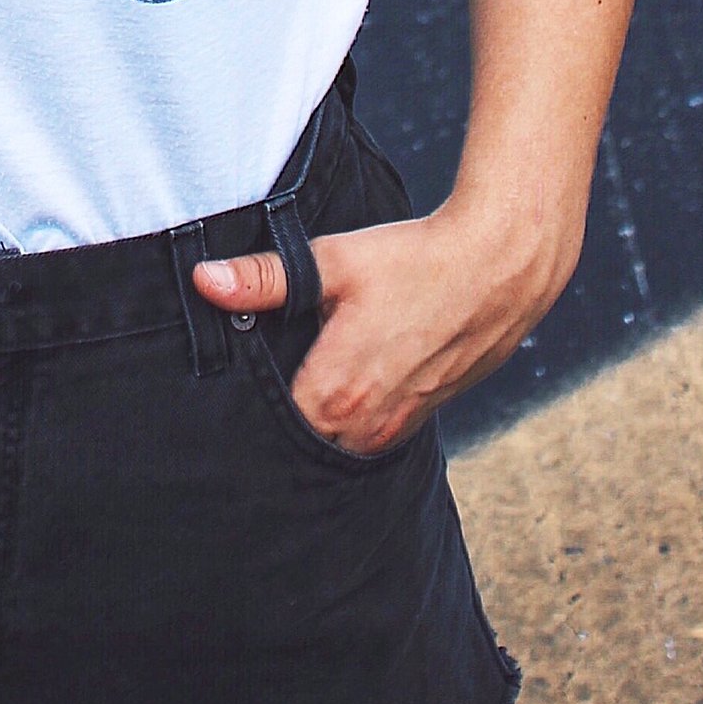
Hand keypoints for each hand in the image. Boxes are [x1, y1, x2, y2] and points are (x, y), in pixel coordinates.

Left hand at [191, 201, 572, 456]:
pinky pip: (372, 435)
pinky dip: (354, 418)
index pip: (267, 428)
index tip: (229, 386)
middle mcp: (365, 424)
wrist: (499, 266)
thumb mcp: (332, 261)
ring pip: (339, 443)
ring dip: (320, 423)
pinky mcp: (421, 416)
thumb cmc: (413, 260)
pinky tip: (348, 385)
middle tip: (261, 386)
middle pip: (302, 442)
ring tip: (304, 383)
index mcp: (335, 392)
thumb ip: (263, 278)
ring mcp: (397, 426)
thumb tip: (204, 280)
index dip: (245, 407)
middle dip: (280, 421)